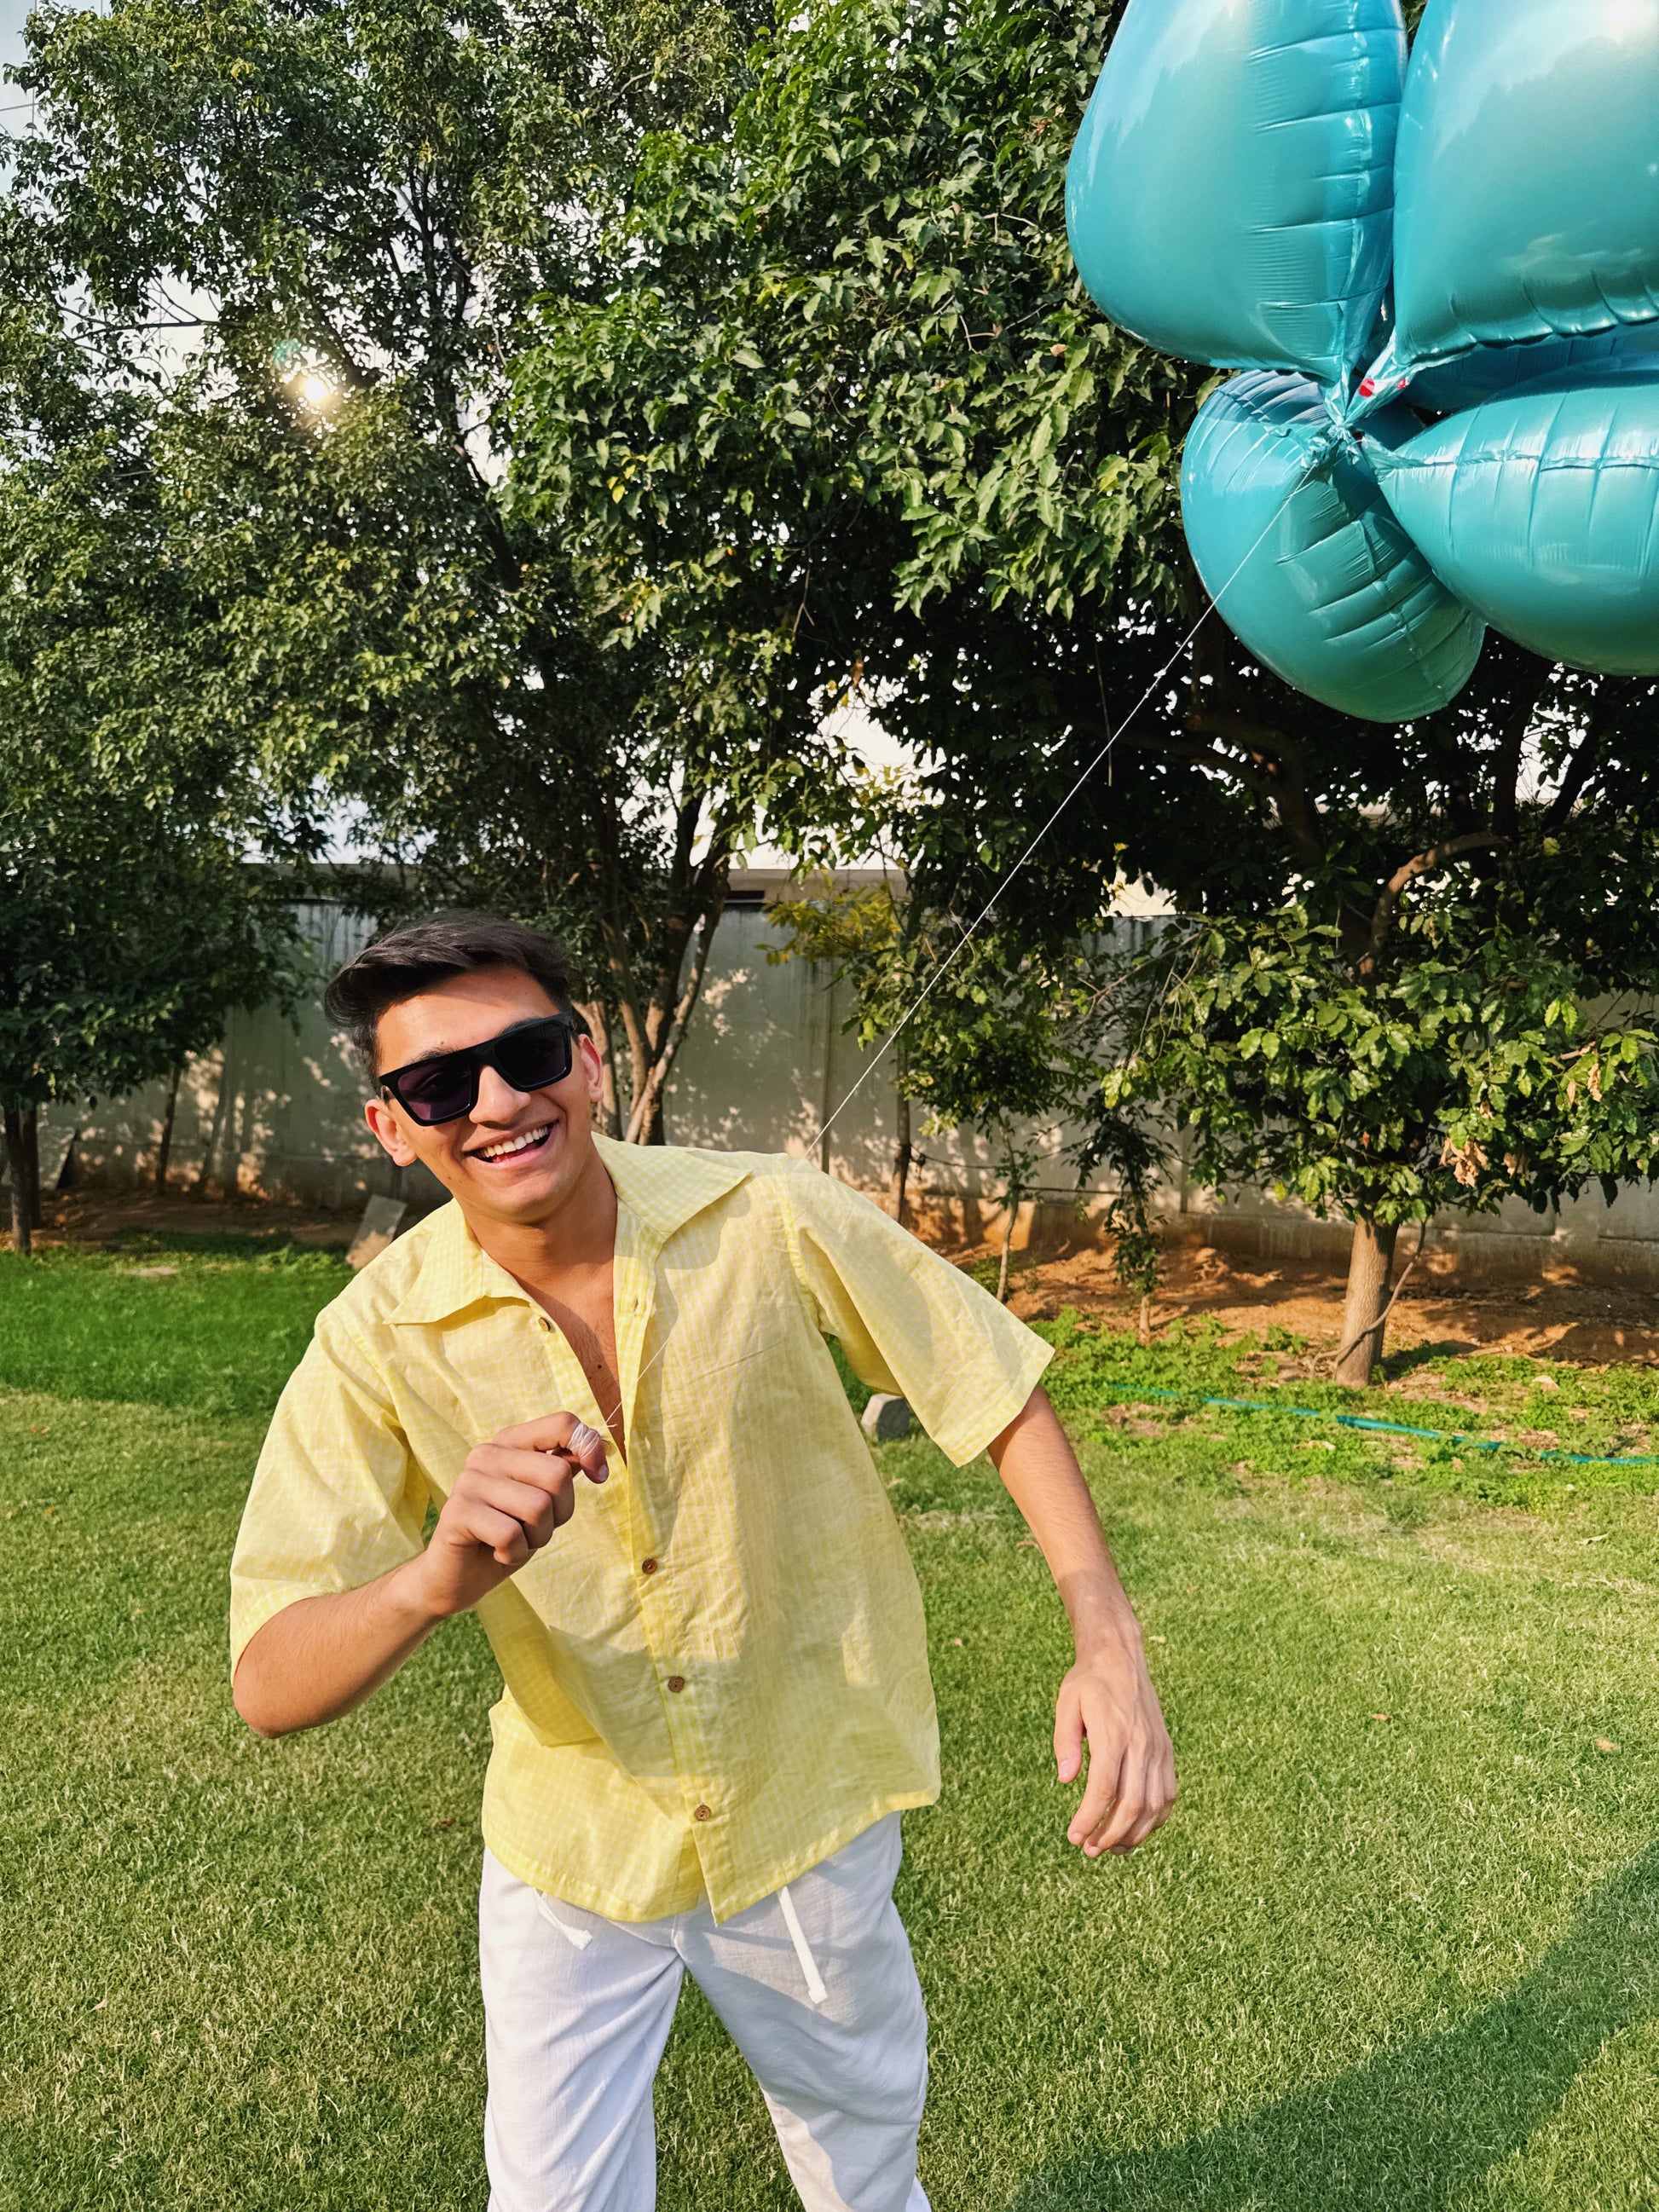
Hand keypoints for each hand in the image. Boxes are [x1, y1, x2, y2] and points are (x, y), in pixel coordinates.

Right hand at [412, 1413, 609, 1619]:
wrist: (456, 1575)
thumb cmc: (505, 1533)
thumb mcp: (542, 1498)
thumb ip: (563, 1467)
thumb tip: (599, 1446)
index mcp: (511, 1441)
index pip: (562, 1423)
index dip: (590, 1449)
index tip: (597, 1476)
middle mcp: (487, 1453)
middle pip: (557, 1473)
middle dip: (561, 1513)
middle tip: (536, 1527)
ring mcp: (469, 1480)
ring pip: (538, 1508)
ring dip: (537, 1537)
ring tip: (515, 1541)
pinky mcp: (457, 1512)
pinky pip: (511, 1535)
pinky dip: (514, 1554)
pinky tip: (498, 1552)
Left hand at [1056, 1631, 1176, 1857]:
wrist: (1121, 1658)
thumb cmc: (1089, 1682)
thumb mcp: (1067, 1704)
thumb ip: (1065, 1742)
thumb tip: (1066, 1780)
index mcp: (1114, 1732)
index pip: (1105, 1787)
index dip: (1090, 1818)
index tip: (1073, 1836)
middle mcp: (1141, 1744)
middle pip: (1132, 1804)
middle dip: (1110, 1834)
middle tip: (1089, 1849)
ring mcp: (1158, 1750)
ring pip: (1154, 1805)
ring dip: (1133, 1833)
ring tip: (1109, 1847)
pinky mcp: (1166, 1752)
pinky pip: (1168, 1796)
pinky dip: (1155, 1820)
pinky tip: (1135, 1830)